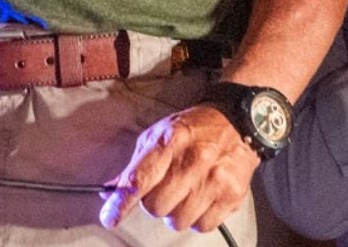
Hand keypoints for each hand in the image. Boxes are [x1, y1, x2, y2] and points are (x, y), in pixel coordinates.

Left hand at [100, 103, 257, 234]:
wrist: (238, 121)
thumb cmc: (194, 128)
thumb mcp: (160, 134)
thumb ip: (136, 164)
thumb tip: (110, 189)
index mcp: (171, 140)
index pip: (140, 179)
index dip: (121, 203)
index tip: (109, 217)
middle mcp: (193, 161)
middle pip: (156, 206)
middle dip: (154, 202)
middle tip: (165, 188)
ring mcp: (215, 179)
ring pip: (178, 221)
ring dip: (176, 212)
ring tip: (186, 192)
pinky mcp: (232, 194)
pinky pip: (202, 226)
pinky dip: (198, 218)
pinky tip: (202, 199)